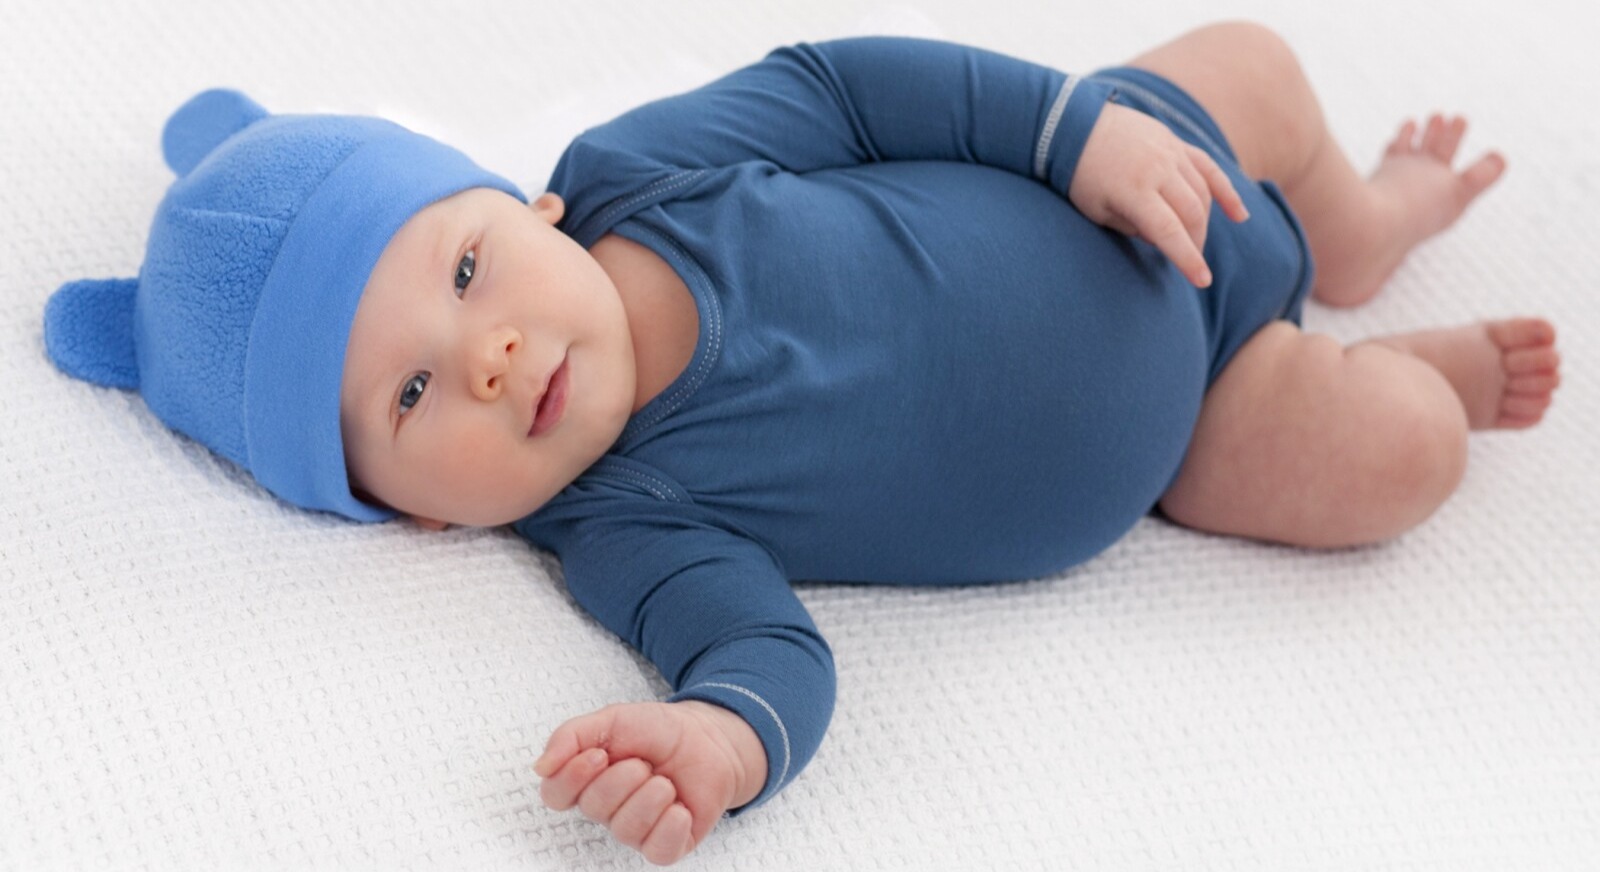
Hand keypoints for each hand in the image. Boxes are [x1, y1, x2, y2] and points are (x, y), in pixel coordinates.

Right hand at [534, 700, 766, 865]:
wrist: (708, 738)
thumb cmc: (658, 731)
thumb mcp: (611, 720)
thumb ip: (571, 736)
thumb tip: (541, 767)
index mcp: (587, 781)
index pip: (555, 794)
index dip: (572, 778)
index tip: (598, 755)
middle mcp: (607, 810)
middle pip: (593, 807)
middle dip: (623, 778)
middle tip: (644, 762)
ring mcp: (636, 830)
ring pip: (626, 829)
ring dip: (650, 797)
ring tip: (665, 780)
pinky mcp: (665, 844)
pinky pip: (657, 850)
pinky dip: (670, 826)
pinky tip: (679, 807)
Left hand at [1069, 102, 1250, 286]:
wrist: (1075, 125)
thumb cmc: (1081, 176)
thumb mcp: (1097, 211)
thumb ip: (1133, 227)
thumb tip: (1165, 239)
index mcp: (1134, 190)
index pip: (1169, 230)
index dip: (1187, 258)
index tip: (1202, 281)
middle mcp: (1158, 168)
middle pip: (1192, 213)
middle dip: (1195, 242)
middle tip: (1189, 260)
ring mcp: (1170, 152)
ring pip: (1202, 193)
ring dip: (1203, 222)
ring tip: (1195, 241)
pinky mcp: (1176, 142)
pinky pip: (1209, 168)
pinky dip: (1226, 192)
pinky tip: (1240, 216)